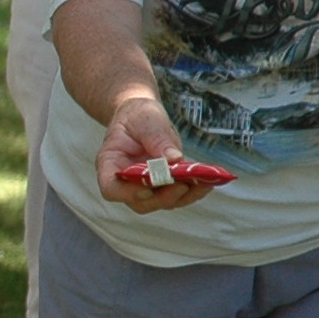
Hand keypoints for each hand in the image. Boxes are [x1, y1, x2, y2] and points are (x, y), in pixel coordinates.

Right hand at [96, 94, 220, 213]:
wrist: (142, 116)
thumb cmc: (137, 116)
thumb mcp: (145, 119)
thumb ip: (156, 138)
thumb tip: (175, 159)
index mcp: (110, 164)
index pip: (111, 188)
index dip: (128, 193)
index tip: (148, 187)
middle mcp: (126, 182)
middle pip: (140, 202)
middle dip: (163, 197)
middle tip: (183, 185)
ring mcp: (145, 186)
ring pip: (161, 202)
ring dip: (183, 197)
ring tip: (204, 183)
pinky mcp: (163, 186)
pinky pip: (177, 195)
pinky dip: (193, 191)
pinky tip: (208, 182)